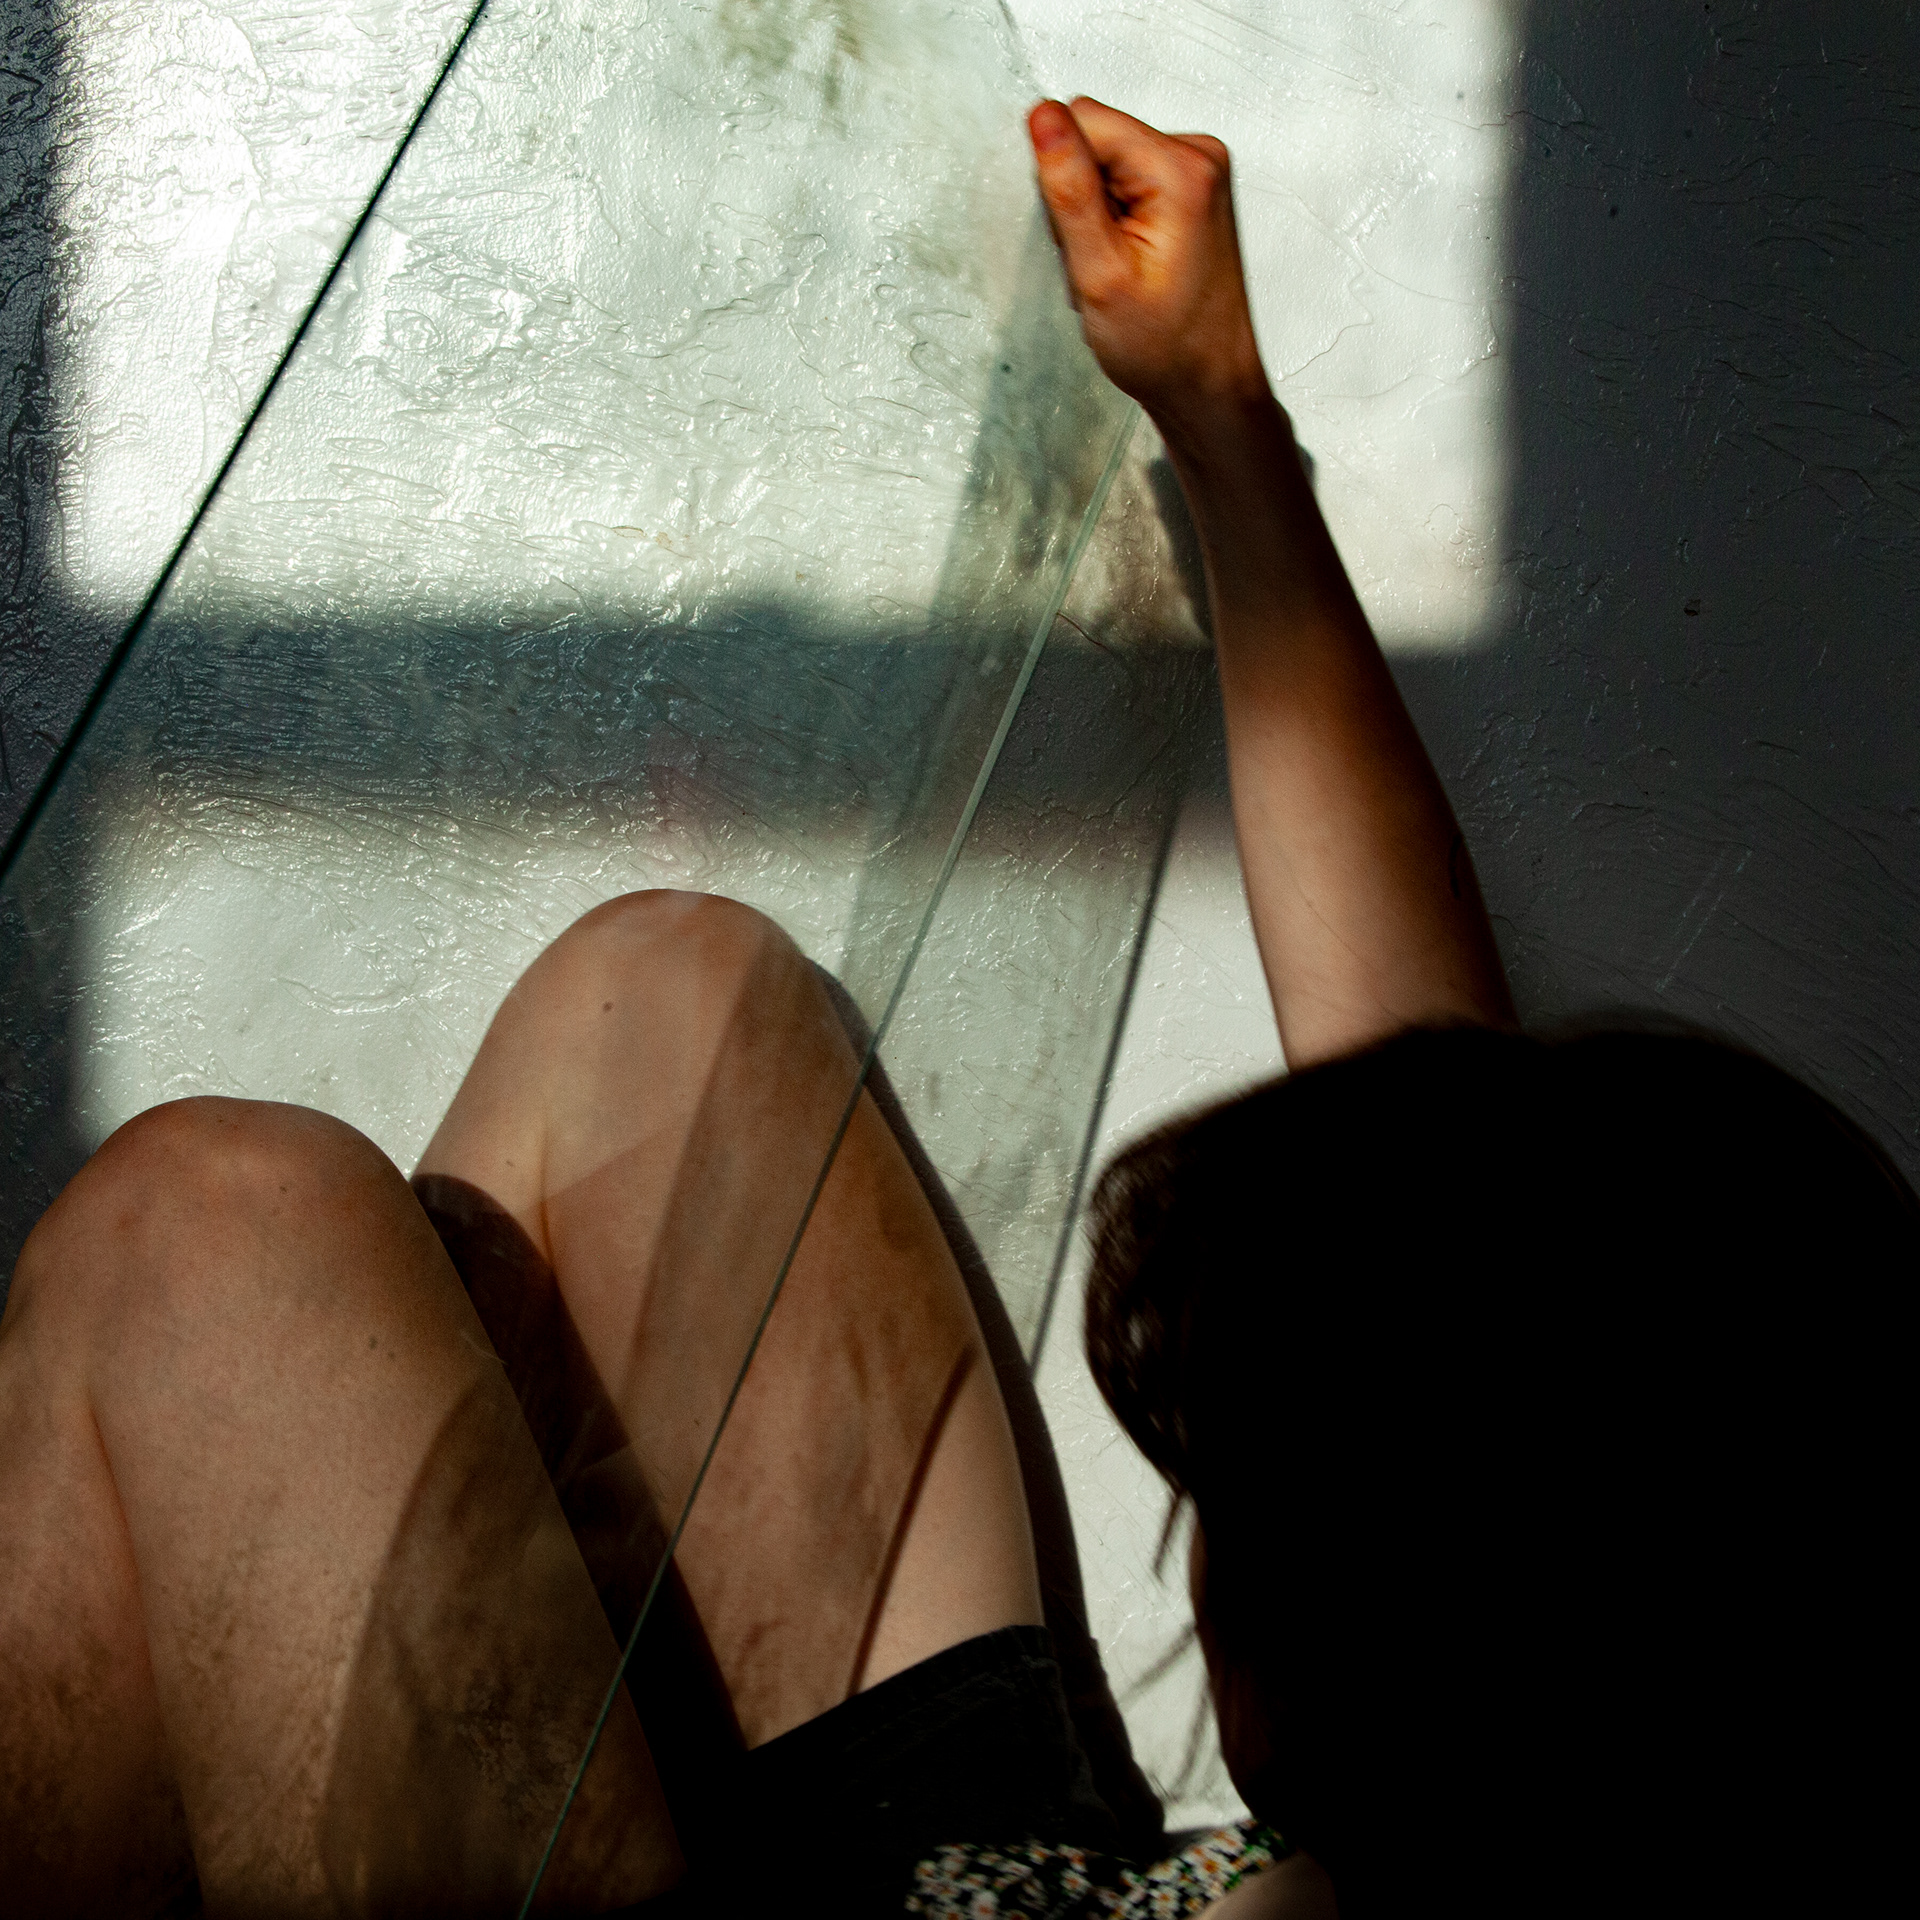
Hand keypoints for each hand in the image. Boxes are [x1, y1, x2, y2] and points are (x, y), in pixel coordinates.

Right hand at [1027, 97, 1268, 433]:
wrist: (1209, 383)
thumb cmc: (1166, 346)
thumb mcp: (1100, 272)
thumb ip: (1069, 189)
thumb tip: (1043, 117)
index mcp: (1181, 168)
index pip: (1084, 121)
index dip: (1063, 179)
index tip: (1084, 237)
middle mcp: (1198, 155)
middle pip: (1097, 139)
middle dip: (1081, 201)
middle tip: (1101, 262)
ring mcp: (1198, 170)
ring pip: (1106, 164)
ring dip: (1096, 217)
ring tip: (1118, 268)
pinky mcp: (1191, 188)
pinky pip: (1126, 182)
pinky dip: (1115, 222)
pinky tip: (1129, 262)